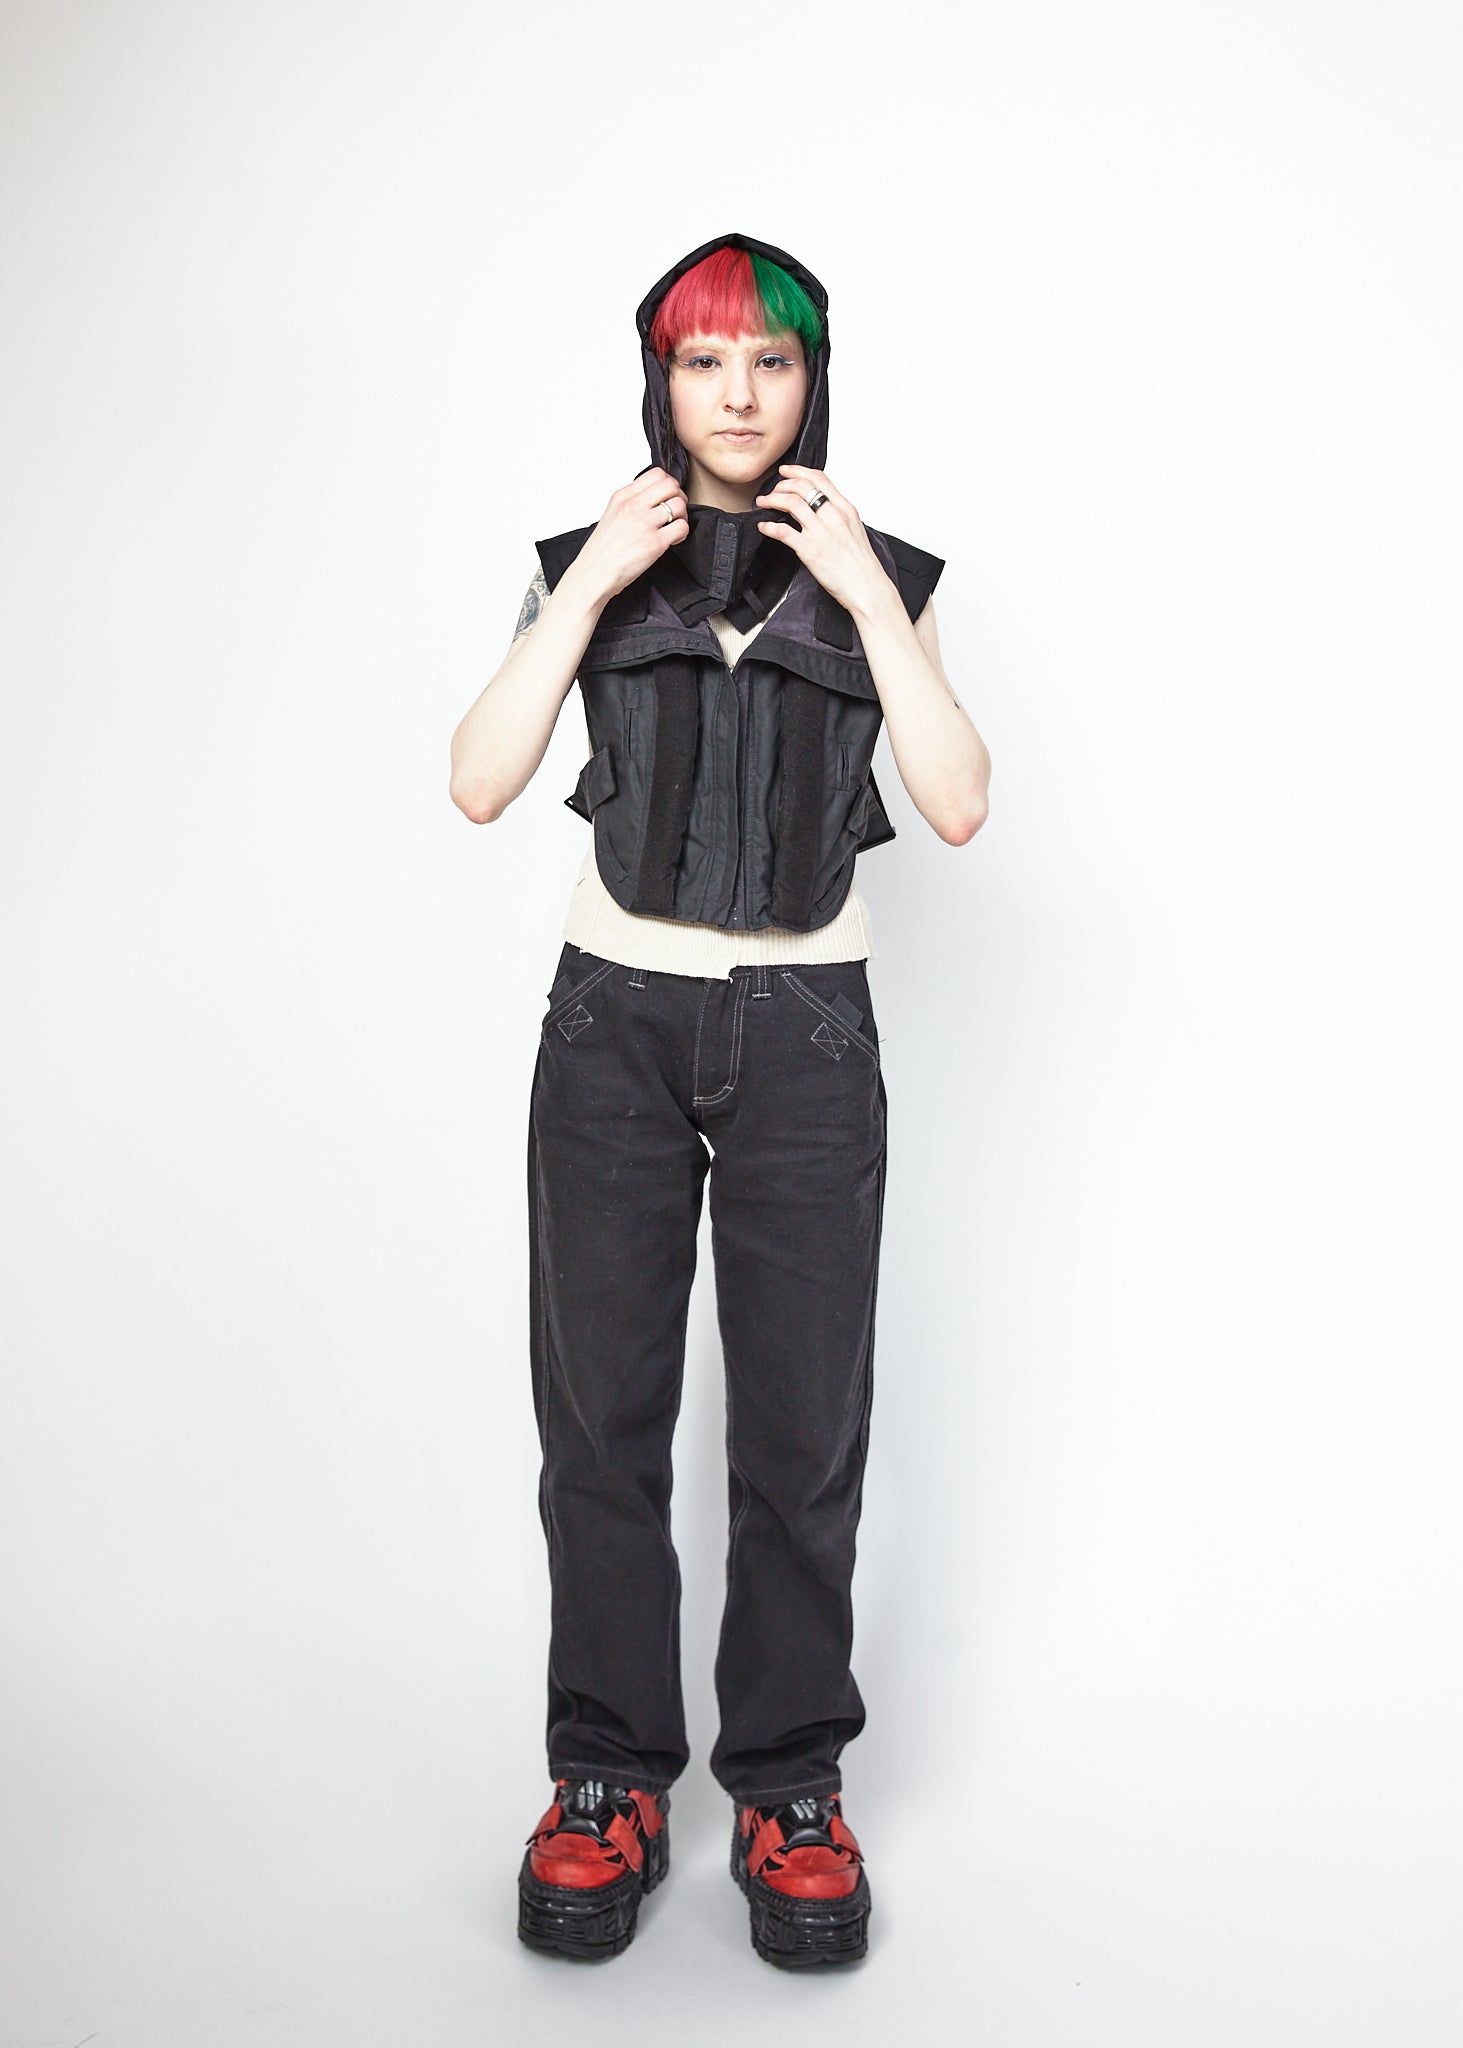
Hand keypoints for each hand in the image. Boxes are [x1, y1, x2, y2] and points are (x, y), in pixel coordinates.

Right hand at [573, 469, 688, 603]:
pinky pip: (681, 527)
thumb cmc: (602, 550)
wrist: (593, 574)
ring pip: (679, 505)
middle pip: (671, 485)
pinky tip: (673, 540)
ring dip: (682, 516)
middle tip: (675, 511)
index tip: (668, 496)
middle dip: (679, 497)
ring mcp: (644, 524)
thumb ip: (631, 502)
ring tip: (673, 527)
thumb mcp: (612, 514)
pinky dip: (682, 533)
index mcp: (622, 496)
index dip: (669, 483)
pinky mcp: (654, 542)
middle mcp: (633, 506)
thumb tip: (653, 497)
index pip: (657, 473)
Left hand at [755, 465, 890, 616]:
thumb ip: (838, 515)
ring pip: (791, 503)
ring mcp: (821, 532)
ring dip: (772, 499)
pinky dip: (769, 526)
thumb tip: (821, 507)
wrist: (867, 587)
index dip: (798, 470)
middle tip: (772, 490)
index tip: (786, 471)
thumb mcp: (855, 529)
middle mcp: (833, 516)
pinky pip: (782, 531)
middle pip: (802, 486)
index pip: (819, 478)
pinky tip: (764, 527)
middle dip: (782, 484)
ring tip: (763, 503)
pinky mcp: (809, 550)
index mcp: (845, 509)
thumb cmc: (861, 564)